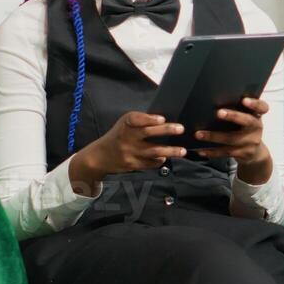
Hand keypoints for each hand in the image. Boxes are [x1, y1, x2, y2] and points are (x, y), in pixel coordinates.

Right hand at [69, 111, 185, 196]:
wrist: (100, 156)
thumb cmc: (119, 136)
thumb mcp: (125, 124)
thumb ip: (141, 122)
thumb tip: (165, 121)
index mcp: (125, 124)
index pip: (136, 119)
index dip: (149, 119)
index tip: (162, 119)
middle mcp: (126, 137)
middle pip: (148, 133)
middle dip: (166, 130)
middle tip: (181, 129)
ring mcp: (129, 152)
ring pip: (153, 151)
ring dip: (170, 151)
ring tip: (182, 151)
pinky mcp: (132, 164)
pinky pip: (150, 163)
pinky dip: (159, 161)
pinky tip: (165, 158)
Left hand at [195, 96, 272, 184]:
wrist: (256, 154)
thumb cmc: (246, 130)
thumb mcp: (247, 119)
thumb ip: (238, 110)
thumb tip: (214, 100)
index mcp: (257, 116)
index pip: (262, 107)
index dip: (255, 104)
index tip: (244, 100)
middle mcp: (256, 128)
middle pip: (247, 121)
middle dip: (233, 116)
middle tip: (219, 112)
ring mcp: (251, 142)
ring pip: (231, 139)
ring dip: (214, 136)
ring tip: (199, 134)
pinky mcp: (243, 153)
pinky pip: (226, 152)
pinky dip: (212, 152)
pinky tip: (201, 150)